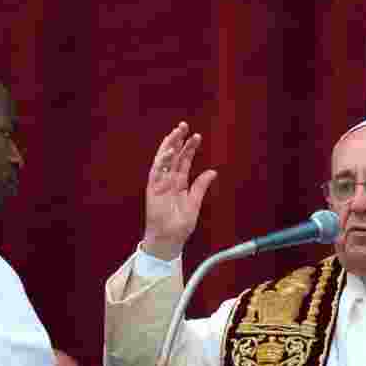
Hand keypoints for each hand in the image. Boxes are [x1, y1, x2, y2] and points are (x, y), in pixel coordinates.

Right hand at [143, 122, 217, 260]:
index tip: (197, 136)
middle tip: (184, 125)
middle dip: (177, 141)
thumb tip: (212, 171)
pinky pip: (156, 173)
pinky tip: (168, 152)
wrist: (169, 240)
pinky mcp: (152, 191)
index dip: (189, 148)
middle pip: (173, 156)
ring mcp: (160, 184)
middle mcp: (169, 181)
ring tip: (176, 133)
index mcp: (179, 183)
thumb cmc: (180, 225)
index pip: (184, 161)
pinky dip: (161, 162)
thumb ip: (200, 187)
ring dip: (168, 146)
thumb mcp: (194, 203)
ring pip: (163, 161)